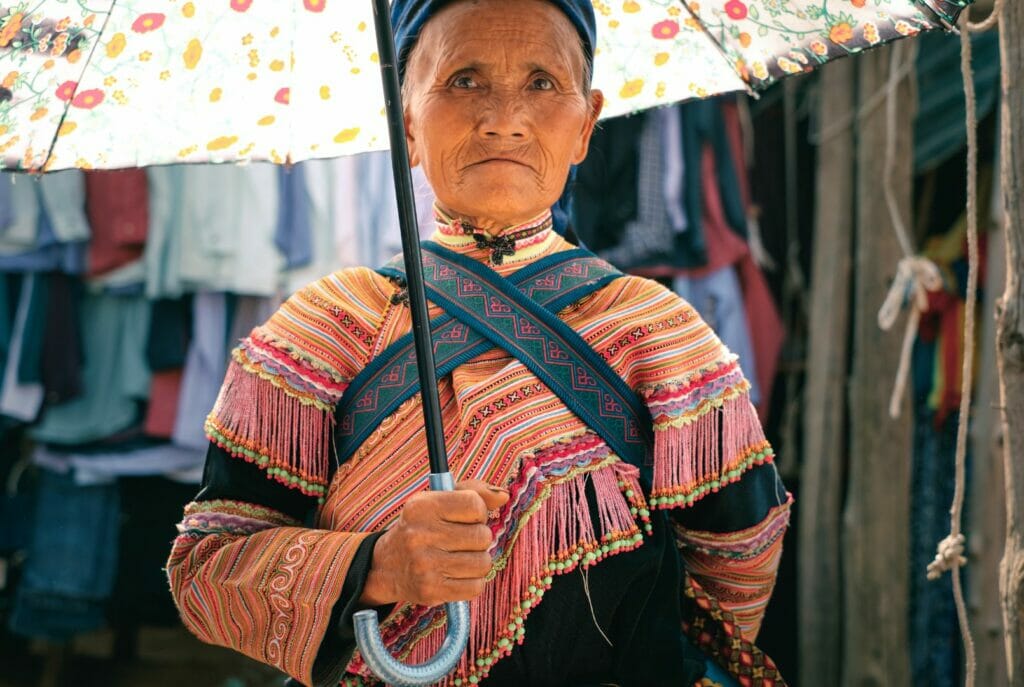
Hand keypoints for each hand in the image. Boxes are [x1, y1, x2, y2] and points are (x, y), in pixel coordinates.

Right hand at [359, 480, 509, 607]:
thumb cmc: (422, 527)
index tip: (467, 518)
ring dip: (477, 561)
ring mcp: (425, 565)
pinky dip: (472, 582)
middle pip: (482, 536)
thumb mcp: (439, 500)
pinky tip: (457, 575)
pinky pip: (476, 587)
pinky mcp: (431, 591)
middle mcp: (420, 534)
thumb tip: (504, 496)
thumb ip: (473, 492)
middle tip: (462, 540)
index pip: (475, 505)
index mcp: (422, 506)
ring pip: (483, 563)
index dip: (478, 512)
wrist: (386, 566)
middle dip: (479, 538)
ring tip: (460, 558)